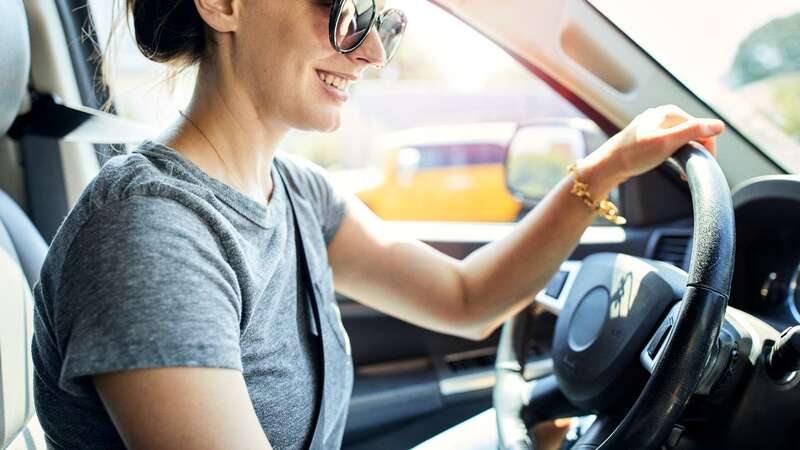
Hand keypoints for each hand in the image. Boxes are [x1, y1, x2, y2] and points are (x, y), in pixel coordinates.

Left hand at [598, 105, 724, 183]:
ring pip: (683, 141)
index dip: (707, 147)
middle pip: (693, 133)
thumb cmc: (634, 155)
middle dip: (697, 153)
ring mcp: (655, 126)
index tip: (705, 165)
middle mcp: (663, 115)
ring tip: (682, 173)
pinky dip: (677, 157)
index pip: (702, 127)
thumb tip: (719, 125)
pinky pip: (672, 146)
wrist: (607, 166)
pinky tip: (674, 169)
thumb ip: (693, 131)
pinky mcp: (649, 138)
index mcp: (669, 112)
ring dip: (687, 157)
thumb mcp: (667, 143)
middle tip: (691, 173)